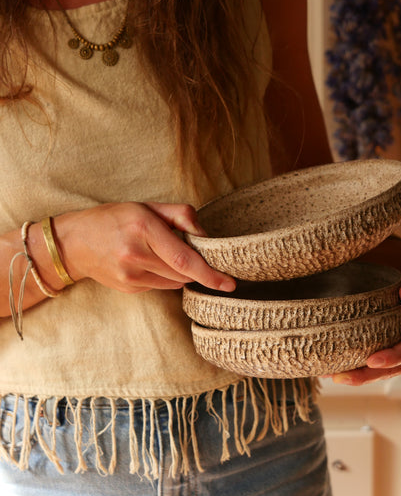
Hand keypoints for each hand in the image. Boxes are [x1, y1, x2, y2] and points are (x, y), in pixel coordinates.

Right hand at [52, 202, 235, 293]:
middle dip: (196, 266)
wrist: (75, 242)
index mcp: (143, 229)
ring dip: (180, 271)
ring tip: (159, 252)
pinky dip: (165, 276)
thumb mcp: (147, 207)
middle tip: (188, 251)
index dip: (210, 273)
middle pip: (184, 272)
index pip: (184, 258)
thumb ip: (181, 216)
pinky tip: (148, 262)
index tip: (229, 283)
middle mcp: (136, 255)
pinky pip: (161, 286)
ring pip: (175, 281)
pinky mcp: (129, 289)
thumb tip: (206, 236)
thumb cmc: (114, 218)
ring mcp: (131, 276)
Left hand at [330, 267, 400, 385]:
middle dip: (368, 375)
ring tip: (334, 377)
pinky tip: (336, 372)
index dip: (393, 357)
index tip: (372, 361)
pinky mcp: (393, 354)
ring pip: (386, 372)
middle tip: (341, 378)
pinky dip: (361, 371)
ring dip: (361, 377)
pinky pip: (380, 367)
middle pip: (395, 369)